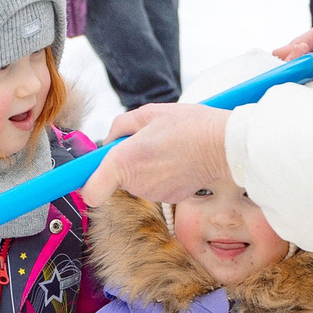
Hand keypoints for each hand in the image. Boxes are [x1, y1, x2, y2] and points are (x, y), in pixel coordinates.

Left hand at [83, 103, 232, 206]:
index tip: (88, 175)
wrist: (225, 147)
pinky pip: (155, 186)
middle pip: (116, 178)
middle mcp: (135, 184)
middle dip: (125, 162)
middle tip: (146, 141)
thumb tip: (109, 140)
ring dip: (145, 167)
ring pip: (137, 181)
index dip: (87, 184)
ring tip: (167, 148)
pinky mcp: (169, 199)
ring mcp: (153, 194)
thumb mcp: (148, 113)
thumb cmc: (189, 126)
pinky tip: (178, 160)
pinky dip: (162, 175)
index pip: (90, 192)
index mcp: (123, 162)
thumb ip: (120, 126)